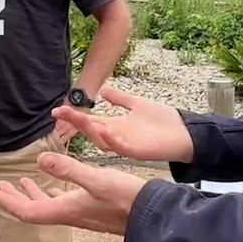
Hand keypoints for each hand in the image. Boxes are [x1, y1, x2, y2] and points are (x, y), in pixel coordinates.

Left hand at [0, 151, 146, 234]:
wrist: (152, 216)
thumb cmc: (125, 198)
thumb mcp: (95, 179)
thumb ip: (68, 169)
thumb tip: (39, 160)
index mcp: (65, 210)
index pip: (28, 212)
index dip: (8, 202)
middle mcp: (70, 214)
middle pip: (34, 210)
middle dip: (15, 198)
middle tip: (0, 186)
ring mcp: (81, 213)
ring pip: (49, 206)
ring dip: (32, 195)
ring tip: (21, 182)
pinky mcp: (92, 209)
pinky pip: (63, 203)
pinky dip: (52, 193)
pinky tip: (54, 187)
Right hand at [52, 85, 192, 162]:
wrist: (185, 133)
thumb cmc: (163, 121)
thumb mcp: (137, 104)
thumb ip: (120, 99)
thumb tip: (103, 90)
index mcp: (116, 126)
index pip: (90, 120)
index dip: (74, 116)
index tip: (58, 109)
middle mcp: (117, 137)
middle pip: (91, 130)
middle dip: (76, 121)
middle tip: (60, 112)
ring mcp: (126, 145)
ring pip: (102, 140)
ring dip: (90, 130)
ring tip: (77, 119)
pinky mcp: (137, 151)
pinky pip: (122, 147)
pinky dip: (113, 140)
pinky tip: (105, 131)